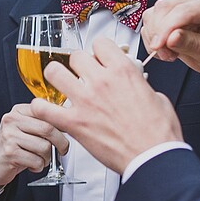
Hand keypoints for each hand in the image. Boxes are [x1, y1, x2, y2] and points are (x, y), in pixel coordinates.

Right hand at [0, 104, 72, 192]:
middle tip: (62, 150)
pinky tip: (32, 165)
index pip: (46, 112)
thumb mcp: (26, 129)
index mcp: (18, 110)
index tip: (66, 133)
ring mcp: (9, 136)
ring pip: (44, 147)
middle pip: (48, 129)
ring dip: (47, 158)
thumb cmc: (13, 146)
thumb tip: (68, 124)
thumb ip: (42, 122)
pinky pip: (37, 161)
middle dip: (61, 143)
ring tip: (40, 159)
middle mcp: (12, 120)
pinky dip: (39, 167)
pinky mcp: (9, 153)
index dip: (62, 124)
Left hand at [29, 39, 182, 174]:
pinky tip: (47, 110)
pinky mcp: (75, 123)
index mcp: (123, 71)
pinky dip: (41, 108)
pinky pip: (44, 109)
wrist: (153, 157)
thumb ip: (140, 86)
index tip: (100, 59)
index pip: (100, 43)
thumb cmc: (158, 133)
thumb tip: (136, 86)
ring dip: (57, 78)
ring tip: (61, 85)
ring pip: (54, 72)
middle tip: (82, 75)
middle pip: (76, 56)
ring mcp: (85, 101)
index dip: (99, 51)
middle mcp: (101, 82)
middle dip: (78, 64)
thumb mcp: (158, 98)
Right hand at [137, 0, 199, 101]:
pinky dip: (152, 38)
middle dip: (158, 34)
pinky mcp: (171, 16)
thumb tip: (170, 38)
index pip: (181, 11)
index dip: (166, 29)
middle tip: (167, 55)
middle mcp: (194, 1)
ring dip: (154, 37)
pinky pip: (151, 23)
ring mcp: (181, 6)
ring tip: (169, 54)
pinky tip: (167, 50)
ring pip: (153, 14)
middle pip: (163, 9)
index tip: (158, 47)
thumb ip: (191, 43)